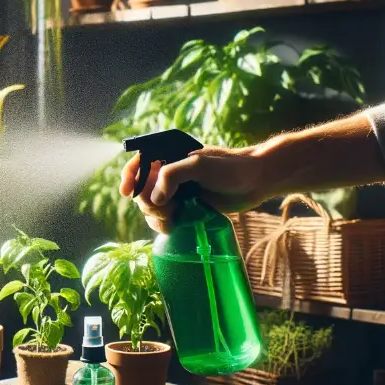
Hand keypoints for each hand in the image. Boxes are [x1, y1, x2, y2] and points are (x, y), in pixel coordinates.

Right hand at [118, 146, 271, 233]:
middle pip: (142, 190)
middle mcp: (170, 174)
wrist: (257, 181)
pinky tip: (172, 227)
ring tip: (170, 220)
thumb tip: (155, 198)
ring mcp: (177, 192)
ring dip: (154, 216)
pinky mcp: (186, 207)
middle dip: (147, 202)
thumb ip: (173, 175)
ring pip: (151, 206)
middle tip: (165, 210)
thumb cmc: (230, 168)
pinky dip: (163, 224)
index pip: (138, 163)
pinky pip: (164, 217)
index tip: (127, 193)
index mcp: (169, 157)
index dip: (128, 177)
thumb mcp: (198, 165)